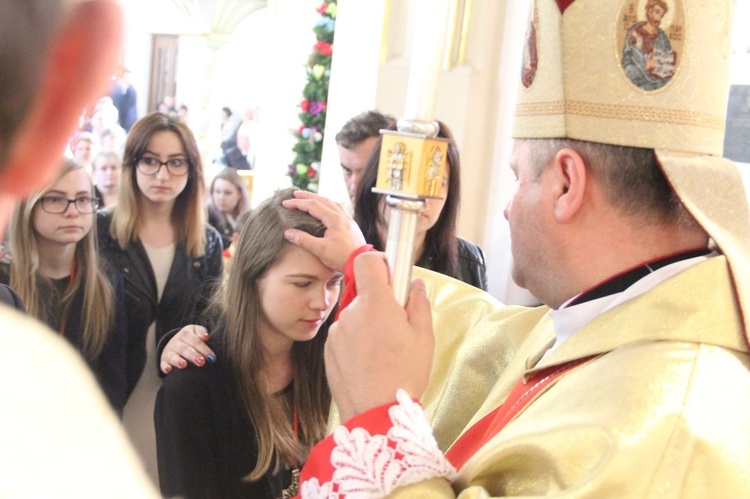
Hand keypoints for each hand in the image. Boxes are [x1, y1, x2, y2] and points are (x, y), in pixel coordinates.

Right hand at [160, 325, 214, 373]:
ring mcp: (169, 351)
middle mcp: (176, 342)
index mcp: (185, 333)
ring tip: (184, 365)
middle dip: (193, 355)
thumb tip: (205, 337)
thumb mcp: (196, 331)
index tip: (211, 357)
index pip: (195, 341)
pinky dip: (165, 367)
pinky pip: (163, 364)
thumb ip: (201, 333)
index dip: (204, 349)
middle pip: (185, 349)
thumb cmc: (192, 338)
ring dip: (178, 361)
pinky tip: (169, 370)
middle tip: (201, 362)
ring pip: (173, 356)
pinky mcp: (164, 361)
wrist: (176, 341)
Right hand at [282, 190, 365, 271]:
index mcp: (334, 219)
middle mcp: (342, 216)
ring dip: (320, 199)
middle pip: (323, 200)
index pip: (313, 205)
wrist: (362, 262)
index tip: (286, 203)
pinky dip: (330, 205)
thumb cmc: (342, 257)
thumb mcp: (320, 250)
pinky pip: (339, 209)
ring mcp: (348, 220)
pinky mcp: (351, 225)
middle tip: (295, 194)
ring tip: (310, 198)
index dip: (298, 203)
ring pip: (332, 203)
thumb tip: (288, 232)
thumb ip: (304, 240)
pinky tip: (328, 209)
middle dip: (308, 196)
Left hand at [325, 252, 433, 420]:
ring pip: (355, 316)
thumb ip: (419, 303)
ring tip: (383, 352)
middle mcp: (351, 312)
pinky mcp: (328, 349)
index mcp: (376, 303)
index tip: (393, 275)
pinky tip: (369, 363)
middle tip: (397, 327)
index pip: (368, 261)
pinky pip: (345, 335)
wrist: (376, 414)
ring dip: (367, 324)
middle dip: (380, 303)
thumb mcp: (424, 337)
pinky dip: (356, 342)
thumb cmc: (404, 375)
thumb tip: (415, 285)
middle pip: (365, 293)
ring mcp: (337, 331)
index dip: (381, 263)